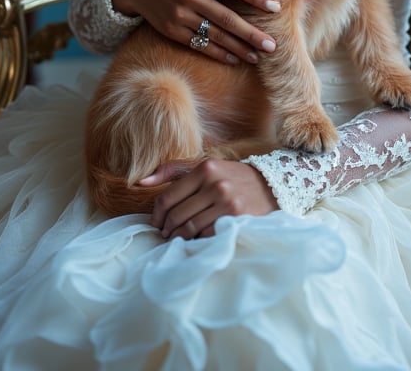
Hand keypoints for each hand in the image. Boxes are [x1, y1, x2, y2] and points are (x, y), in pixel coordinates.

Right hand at [111, 0, 279, 64]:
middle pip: (226, 17)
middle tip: (272, 45)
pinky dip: (217, 53)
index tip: (275, 7)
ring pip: (214, 35)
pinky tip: (234, 59)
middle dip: (251, 33)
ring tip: (258, 56)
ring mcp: (180, 15)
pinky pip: (199, 45)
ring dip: (238, 48)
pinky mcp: (172, 31)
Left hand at [143, 159, 278, 239]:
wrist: (270, 186)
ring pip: (189, 229)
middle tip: (166, 234)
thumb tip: (140, 182)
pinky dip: (197, 242)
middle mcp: (215, 183)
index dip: (157, 215)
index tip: (157, 223)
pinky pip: (206, 236)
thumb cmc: (230, 178)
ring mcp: (227, 201)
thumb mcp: (205, 167)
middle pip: (177, 216)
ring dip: (179, 238)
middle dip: (167, 229)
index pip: (168, 197)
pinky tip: (196, 240)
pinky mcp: (236, 218)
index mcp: (205, 168)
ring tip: (178, 239)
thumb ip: (172, 171)